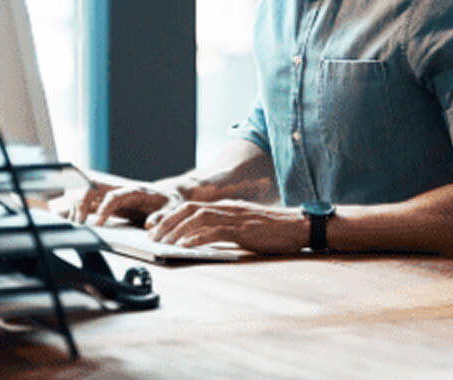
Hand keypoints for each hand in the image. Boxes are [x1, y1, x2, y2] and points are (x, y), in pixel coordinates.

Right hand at [55, 177, 180, 226]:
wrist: (169, 193)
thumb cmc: (170, 202)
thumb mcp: (173, 210)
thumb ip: (163, 217)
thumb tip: (150, 225)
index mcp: (135, 191)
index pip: (114, 195)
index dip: (104, 209)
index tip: (98, 225)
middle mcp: (120, 188)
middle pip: (93, 187)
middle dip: (82, 203)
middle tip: (79, 224)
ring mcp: (111, 193)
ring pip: (86, 191)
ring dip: (76, 205)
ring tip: (74, 226)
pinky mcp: (107, 200)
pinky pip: (87, 200)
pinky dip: (75, 207)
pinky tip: (67, 218)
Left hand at [146, 198, 308, 254]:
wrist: (299, 226)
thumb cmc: (274, 230)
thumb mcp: (246, 227)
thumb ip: (227, 229)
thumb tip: (207, 240)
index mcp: (226, 206)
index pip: (191, 207)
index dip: (171, 217)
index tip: (157, 229)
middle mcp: (226, 208)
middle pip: (188, 210)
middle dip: (167, 223)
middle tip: (152, 237)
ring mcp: (234, 217)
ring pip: (197, 219)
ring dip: (177, 231)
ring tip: (163, 243)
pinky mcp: (242, 229)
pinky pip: (214, 231)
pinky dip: (197, 238)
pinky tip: (186, 246)